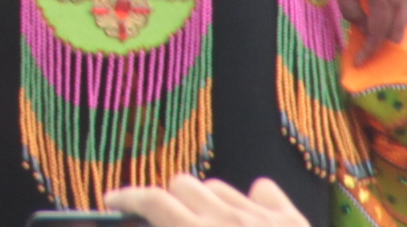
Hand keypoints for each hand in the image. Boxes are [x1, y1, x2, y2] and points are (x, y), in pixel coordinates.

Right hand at [108, 173, 311, 224]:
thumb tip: (162, 224)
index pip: (154, 200)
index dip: (127, 197)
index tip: (112, 202)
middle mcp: (230, 219)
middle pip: (182, 184)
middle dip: (168, 201)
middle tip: (166, 225)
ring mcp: (264, 216)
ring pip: (218, 187)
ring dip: (205, 203)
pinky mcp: (294, 220)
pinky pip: (262, 188)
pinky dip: (251, 201)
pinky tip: (251, 223)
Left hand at [328, 0, 406, 63]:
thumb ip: (349, 7)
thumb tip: (358, 24)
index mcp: (383, 0)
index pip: (377, 34)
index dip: (368, 50)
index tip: (358, 63)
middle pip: (394, 31)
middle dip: (380, 43)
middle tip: (365, 50)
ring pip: (404, 21)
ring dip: (390, 31)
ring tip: (375, 36)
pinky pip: (406, 9)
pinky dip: (396, 19)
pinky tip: (384, 17)